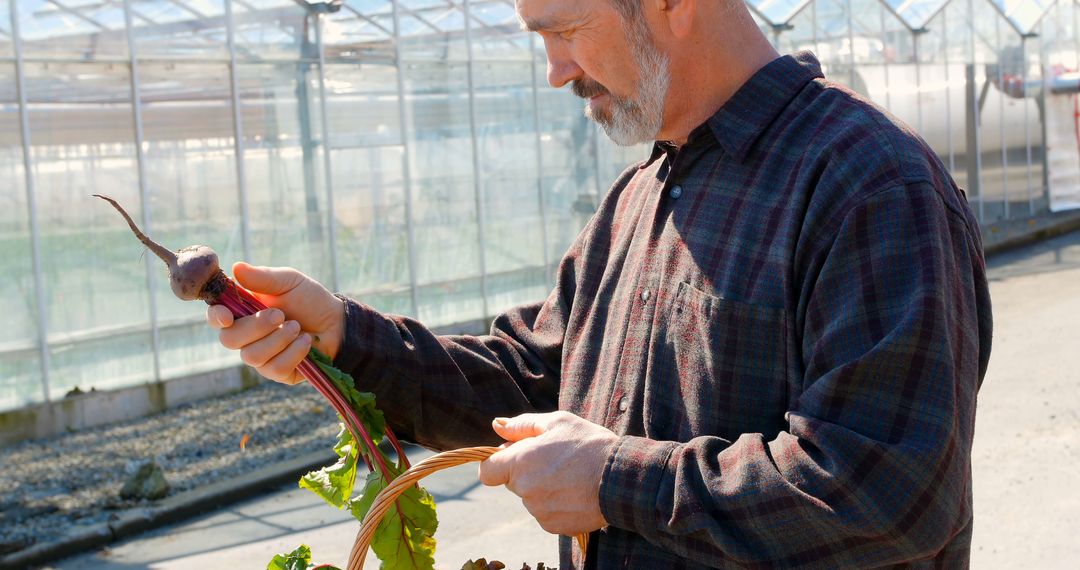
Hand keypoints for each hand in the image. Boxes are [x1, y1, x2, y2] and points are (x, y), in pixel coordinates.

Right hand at [206, 262, 344, 384]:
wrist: (337, 322)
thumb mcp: (288, 281)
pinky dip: (293, 352)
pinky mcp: (279, 372)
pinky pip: (275, 368)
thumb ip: (263, 278)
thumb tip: (236, 268)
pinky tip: (306, 341)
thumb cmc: (309, 299)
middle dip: (256, 326)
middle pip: (229, 340)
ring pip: (252, 356)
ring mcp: (261, 356)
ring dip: (278, 339)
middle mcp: (246, 336)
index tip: (227, 316)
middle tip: (281, 314)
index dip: (216, 317)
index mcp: (243, 312)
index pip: (216, 317)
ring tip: (297, 326)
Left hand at [478, 411, 618, 535]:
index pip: (487, 471)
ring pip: (530, 498)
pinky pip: (545, 513)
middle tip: (554, 460)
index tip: (516, 456)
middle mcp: (524, 490)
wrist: (621, 478)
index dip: (499, 462)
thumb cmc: (589, 444)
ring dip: (542, 488)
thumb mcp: (557, 422)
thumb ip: (521, 426)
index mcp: (520, 462)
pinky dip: (555, 504)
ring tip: (570, 476)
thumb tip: (496, 425)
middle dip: (526, 472)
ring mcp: (538, 511)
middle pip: (512, 483)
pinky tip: (574, 492)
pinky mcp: (552, 526)